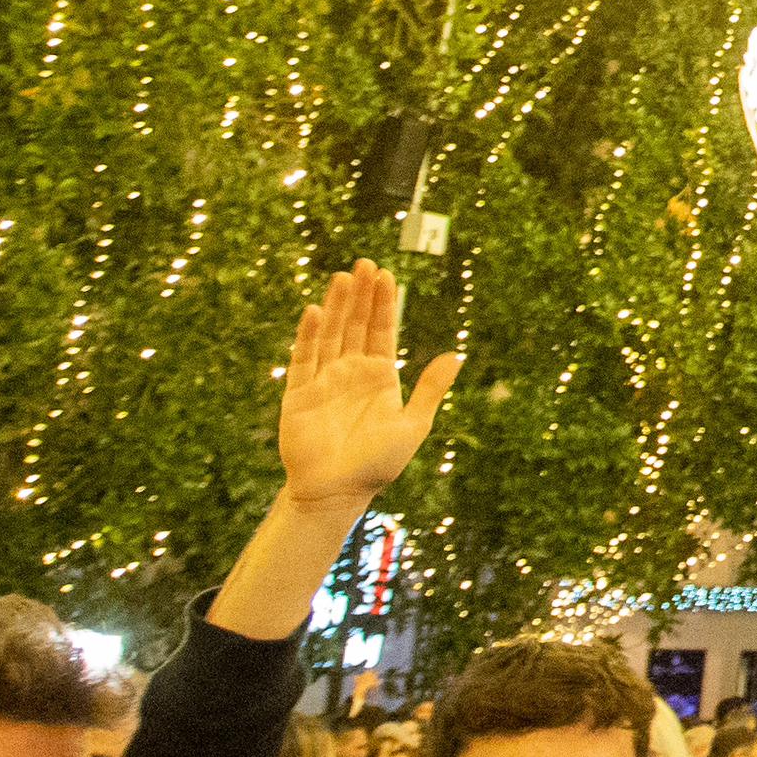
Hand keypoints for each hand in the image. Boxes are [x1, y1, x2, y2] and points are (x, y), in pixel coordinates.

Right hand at [277, 265, 460, 519]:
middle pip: (356, 325)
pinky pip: (304, 358)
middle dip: (361, 295)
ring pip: (331, 334)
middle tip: (365, 263)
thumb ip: (431, 389)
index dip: (384, 304)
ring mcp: (324, 380)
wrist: (337, 492)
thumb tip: (457, 355)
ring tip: (343, 277)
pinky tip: (316, 312)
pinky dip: (309, 335)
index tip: (386, 275)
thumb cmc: (377, 464)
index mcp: (380, 377)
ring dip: (337, 306)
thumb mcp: (413, 425)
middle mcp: (351, 372)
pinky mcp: (298, 393)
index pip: (382, 331)